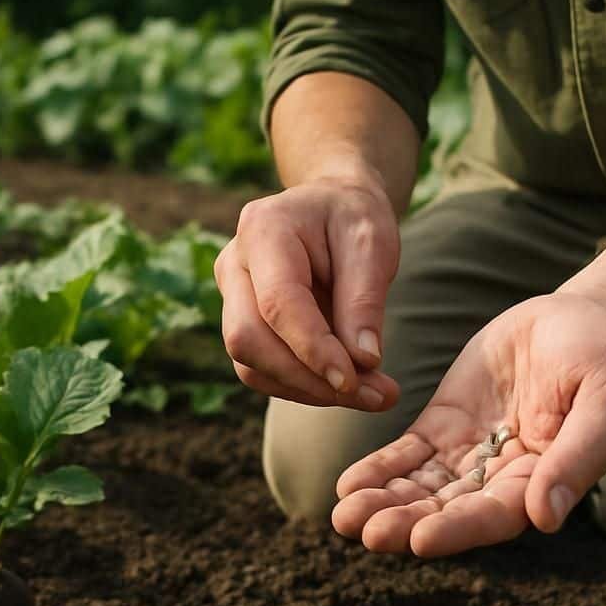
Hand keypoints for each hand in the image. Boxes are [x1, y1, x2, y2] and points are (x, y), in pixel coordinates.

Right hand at [215, 174, 401, 410]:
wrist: (332, 208)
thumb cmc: (353, 219)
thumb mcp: (373, 243)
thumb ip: (365, 300)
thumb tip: (363, 361)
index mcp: (263, 229)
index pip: (277, 302)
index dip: (312, 348)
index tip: (354, 380)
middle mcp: (234, 263)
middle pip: (248, 339)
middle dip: (308, 378)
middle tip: (375, 397)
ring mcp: (230, 295)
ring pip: (250, 363)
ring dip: (308, 390)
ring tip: (372, 394)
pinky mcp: (240, 323)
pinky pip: (260, 369)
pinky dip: (303, 386)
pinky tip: (345, 385)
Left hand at [331, 292, 605, 555]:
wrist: (580, 317)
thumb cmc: (605, 360)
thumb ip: (577, 457)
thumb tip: (546, 518)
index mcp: (542, 482)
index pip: (495, 515)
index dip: (458, 529)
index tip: (420, 540)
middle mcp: (500, 479)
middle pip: (447, 510)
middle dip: (405, 522)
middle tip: (365, 532)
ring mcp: (468, 453)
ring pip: (420, 487)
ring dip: (383, 502)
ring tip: (344, 515)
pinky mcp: (444, 425)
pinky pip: (407, 453)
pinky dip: (378, 469)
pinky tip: (348, 484)